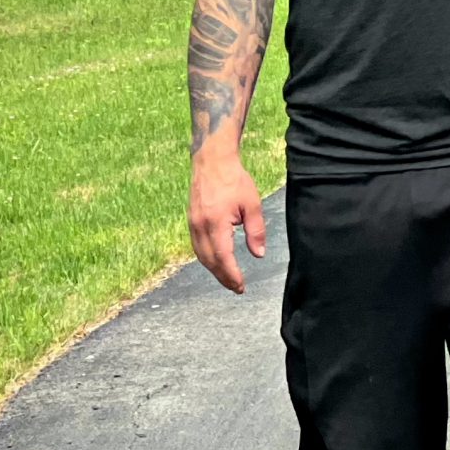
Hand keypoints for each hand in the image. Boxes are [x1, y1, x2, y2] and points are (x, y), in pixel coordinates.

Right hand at [189, 152, 267, 292]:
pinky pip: (197, 246)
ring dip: (214, 270)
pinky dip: (207, 258)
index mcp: (215, 223)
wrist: (212, 161)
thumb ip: (256, 231)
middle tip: (237, 288)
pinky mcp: (191, 220)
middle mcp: (200, 226)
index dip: (231, 274)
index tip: (241, 286)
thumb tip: (259, 254)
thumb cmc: (234, 180)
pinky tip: (216, 262)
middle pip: (210, 260)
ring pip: (201, 255)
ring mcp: (193, 224)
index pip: (223, 257)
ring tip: (228, 279)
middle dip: (223, 277)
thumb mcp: (253, 204)